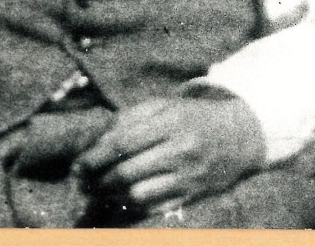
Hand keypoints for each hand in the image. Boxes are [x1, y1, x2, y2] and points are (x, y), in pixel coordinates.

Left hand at [74, 96, 265, 215]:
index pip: (123, 141)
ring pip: (138, 194)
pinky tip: (118, 200)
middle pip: (127, 171)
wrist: (238, 136)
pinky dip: (130, 207)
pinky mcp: (192, 196)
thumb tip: (94, 142)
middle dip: (97, 181)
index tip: (76, 166)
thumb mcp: (163, 105)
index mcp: (170, 120)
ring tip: (97, 192)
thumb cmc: (190, 117)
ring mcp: (188, 176)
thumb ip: (129, 119)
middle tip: (81, 183)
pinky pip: (153, 208)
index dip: (94, 157)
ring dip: (110, 197)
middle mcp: (180, 149)